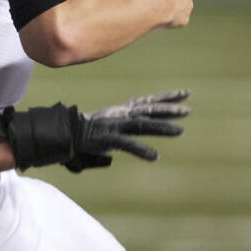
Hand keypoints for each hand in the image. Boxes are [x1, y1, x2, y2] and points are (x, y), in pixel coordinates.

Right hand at [65, 89, 190, 170]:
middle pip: (149, 110)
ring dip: (161, 128)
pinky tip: (154, 157)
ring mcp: (114, 125)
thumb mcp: (104, 134)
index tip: (185, 94)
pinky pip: (127, 144)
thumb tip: (115, 155)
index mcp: (120, 112)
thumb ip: (116, 140)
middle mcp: (120, 115)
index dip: (166, 98)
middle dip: (169, 110)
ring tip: (179, 131)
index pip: (147, 102)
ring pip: (142, 125)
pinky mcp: (107, 138)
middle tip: (187, 110)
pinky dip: (141, 150)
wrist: (62, 134)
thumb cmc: (81, 136)